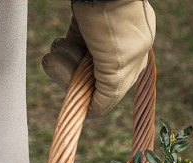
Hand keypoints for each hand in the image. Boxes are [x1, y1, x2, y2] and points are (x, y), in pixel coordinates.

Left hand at [42, 0, 154, 116]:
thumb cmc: (112, 22)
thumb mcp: (115, 65)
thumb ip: (108, 93)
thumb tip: (93, 111)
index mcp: (134, 64)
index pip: (106, 97)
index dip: (86, 97)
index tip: (73, 94)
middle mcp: (120, 53)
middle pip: (87, 81)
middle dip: (70, 76)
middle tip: (58, 62)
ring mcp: (101, 39)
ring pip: (76, 65)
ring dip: (63, 61)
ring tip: (58, 47)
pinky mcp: (86, 26)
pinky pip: (71, 48)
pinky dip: (61, 50)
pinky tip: (58, 44)